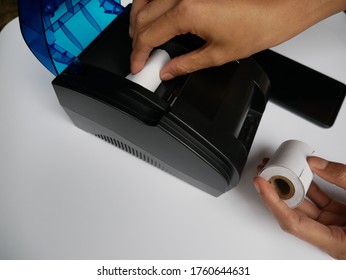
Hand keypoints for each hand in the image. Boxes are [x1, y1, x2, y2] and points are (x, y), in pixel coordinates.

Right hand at [129, 0, 345, 79]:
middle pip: (142, 15)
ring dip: (138, 17)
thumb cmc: (258, 26)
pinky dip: (151, 4)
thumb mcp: (218, 55)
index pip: (149, 35)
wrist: (280, 7)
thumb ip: (186, 64)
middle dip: (135, 38)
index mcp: (187, 11)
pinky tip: (154, 14)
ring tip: (140, 36)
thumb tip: (167, 71)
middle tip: (139, 55)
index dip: (138, 54)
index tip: (137, 65)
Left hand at [254, 156, 345, 258]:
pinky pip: (317, 201)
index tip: (261, 184)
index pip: (292, 222)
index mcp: (334, 242)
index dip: (272, 201)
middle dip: (275, 190)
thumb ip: (341, 179)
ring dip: (289, 186)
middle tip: (264, 172)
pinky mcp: (339, 217)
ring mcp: (333, 226)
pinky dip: (308, 186)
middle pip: (292, 212)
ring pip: (303, 205)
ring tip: (276, 169)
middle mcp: (329, 236)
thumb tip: (315, 164)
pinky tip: (300, 173)